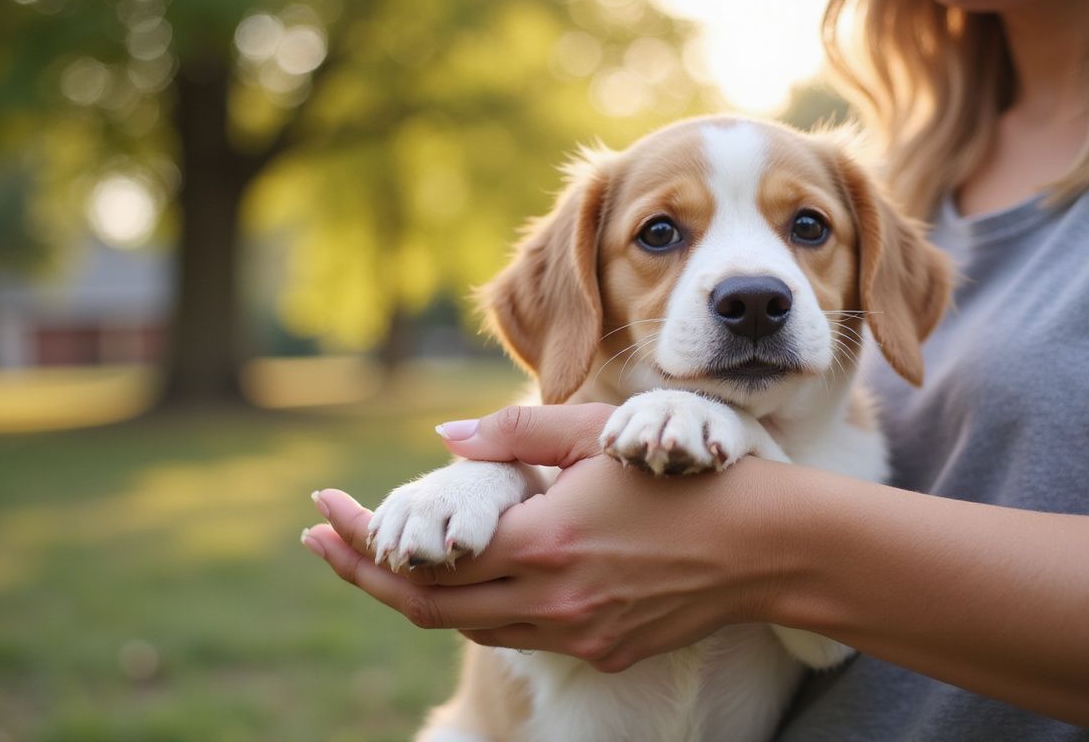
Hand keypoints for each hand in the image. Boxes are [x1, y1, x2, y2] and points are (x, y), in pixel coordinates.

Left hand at [303, 404, 779, 671]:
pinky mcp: (604, 651)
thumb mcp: (598, 438)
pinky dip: (484, 610)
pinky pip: (524, 637)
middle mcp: (551, 601)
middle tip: (321, 542)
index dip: (362, 540)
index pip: (424, 557)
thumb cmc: (682, 476)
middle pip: (428, 607)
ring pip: (472, 627)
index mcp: (543, 543)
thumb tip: (444, 438)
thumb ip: (517, 436)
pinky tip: (475, 578)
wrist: (767, 547)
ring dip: (422, 596)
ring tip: (386, 559)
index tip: (321, 512)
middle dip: (364, 576)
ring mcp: (578, 635)